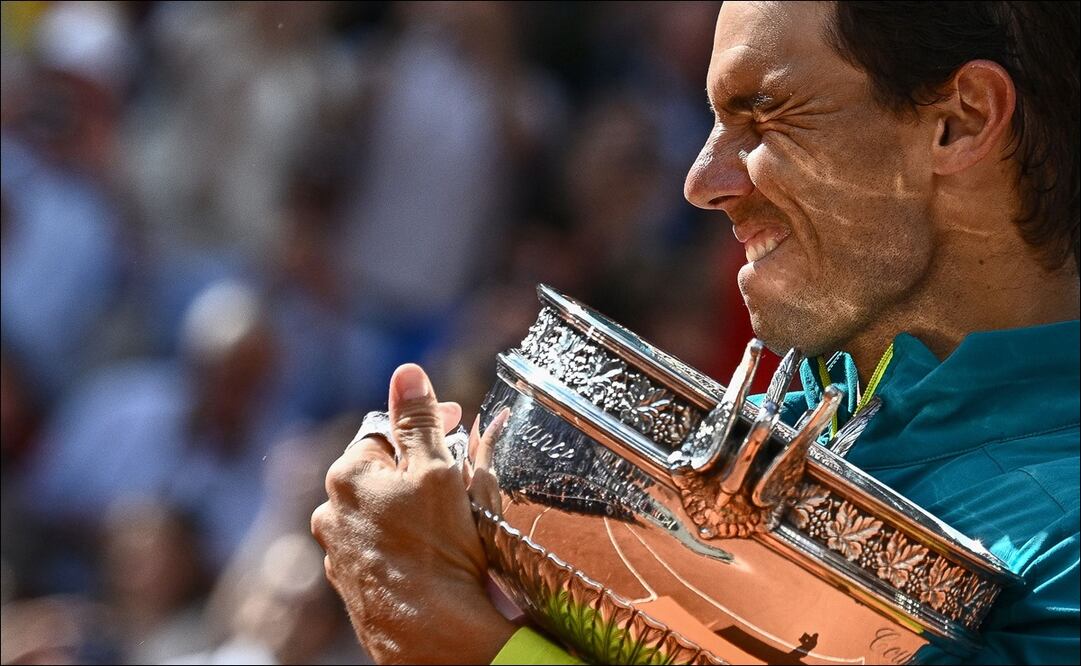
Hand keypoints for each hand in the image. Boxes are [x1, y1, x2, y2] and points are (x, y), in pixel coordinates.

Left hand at [311, 364, 515, 663]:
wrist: (432, 636)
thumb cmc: (436, 549)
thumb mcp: (437, 470)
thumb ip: (419, 419)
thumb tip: (406, 373)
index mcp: (347, 474)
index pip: (384, 429)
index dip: (425, 423)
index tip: (458, 423)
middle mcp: (330, 512)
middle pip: (380, 471)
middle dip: (417, 466)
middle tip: (458, 474)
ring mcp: (338, 554)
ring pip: (379, 512)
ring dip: (408, 506)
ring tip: (448, 519)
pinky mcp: (353, 588)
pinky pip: (379, 549)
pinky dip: (402, 543)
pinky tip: (431, 554)